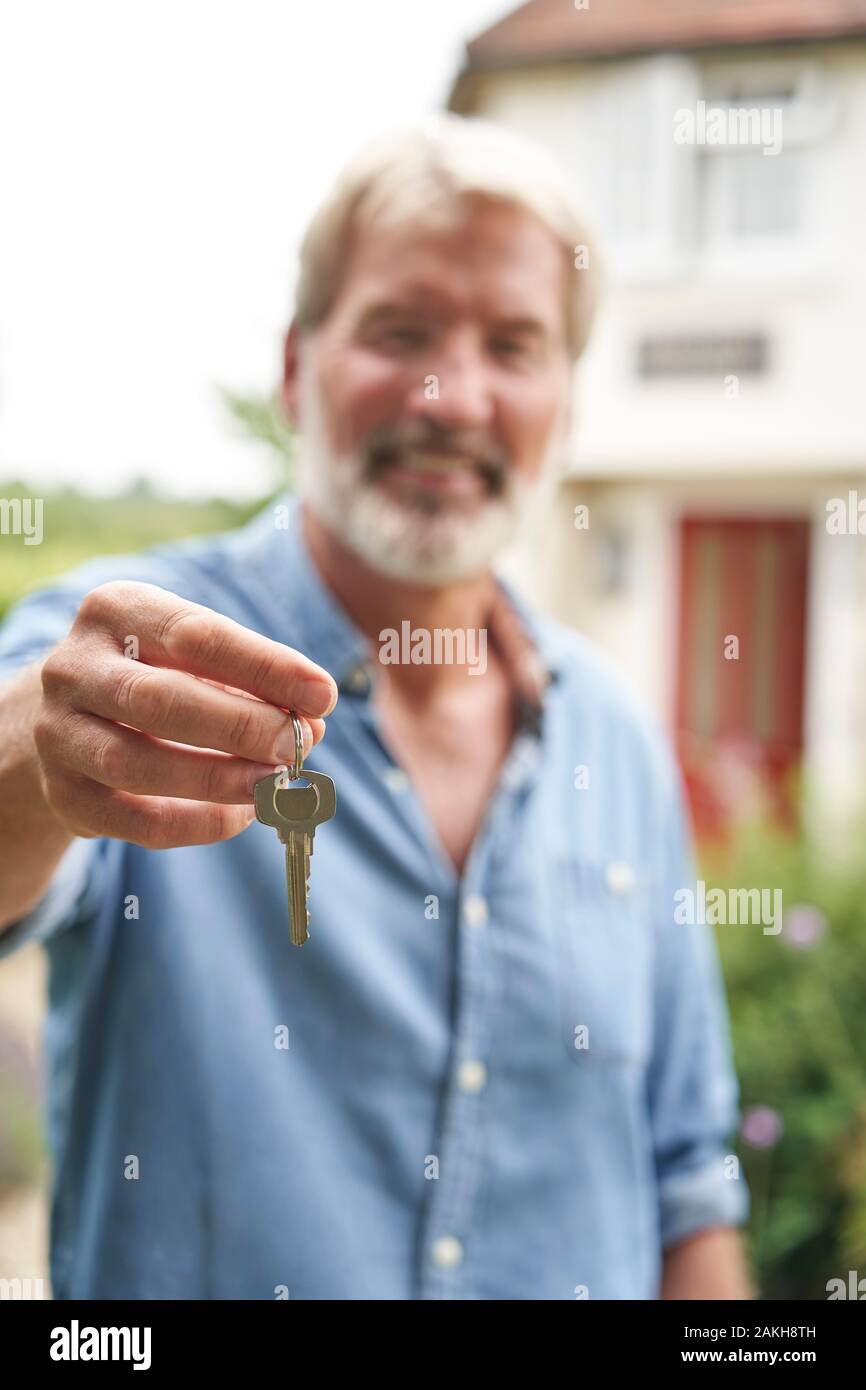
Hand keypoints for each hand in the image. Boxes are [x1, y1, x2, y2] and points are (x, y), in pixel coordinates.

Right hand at [33, 580, 337, 847]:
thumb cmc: (154, 675)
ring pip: (137, 764)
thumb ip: (249, 681)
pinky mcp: (62, 794)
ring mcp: (57, 733)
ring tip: (274, 783)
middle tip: (299, 742)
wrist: (64, 717)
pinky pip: (134, 820)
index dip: (265, 667)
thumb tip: (312, 721)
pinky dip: (195, 822)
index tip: (322, 694)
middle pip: (161, 700)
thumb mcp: (192, 656)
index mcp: (116, 611)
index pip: (197, 635)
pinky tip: (241, 815)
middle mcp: (73, 667)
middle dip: (242, 725)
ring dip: (218, 777)